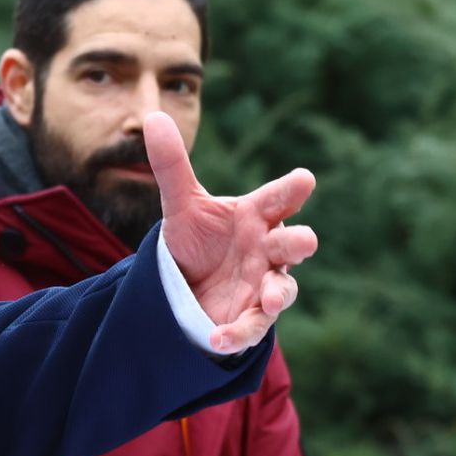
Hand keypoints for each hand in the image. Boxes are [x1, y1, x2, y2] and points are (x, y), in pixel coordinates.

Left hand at [145, 113, 317, 352]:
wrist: (188, 282)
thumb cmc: (198, 237)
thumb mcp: (181, 203)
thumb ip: (171, 164)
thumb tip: (153, 116)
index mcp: (255, 215)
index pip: (277, 198)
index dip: (290, 190)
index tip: (303, 179)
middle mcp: (268, 247)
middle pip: (293, 242)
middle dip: (298, 241)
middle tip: (302, 240)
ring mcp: (264, 283)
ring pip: (283, 288)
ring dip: (278, 293)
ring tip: (269, 299)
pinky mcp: (251, 314)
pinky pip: (253, 326)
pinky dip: (239, 333)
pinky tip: (218, 339)